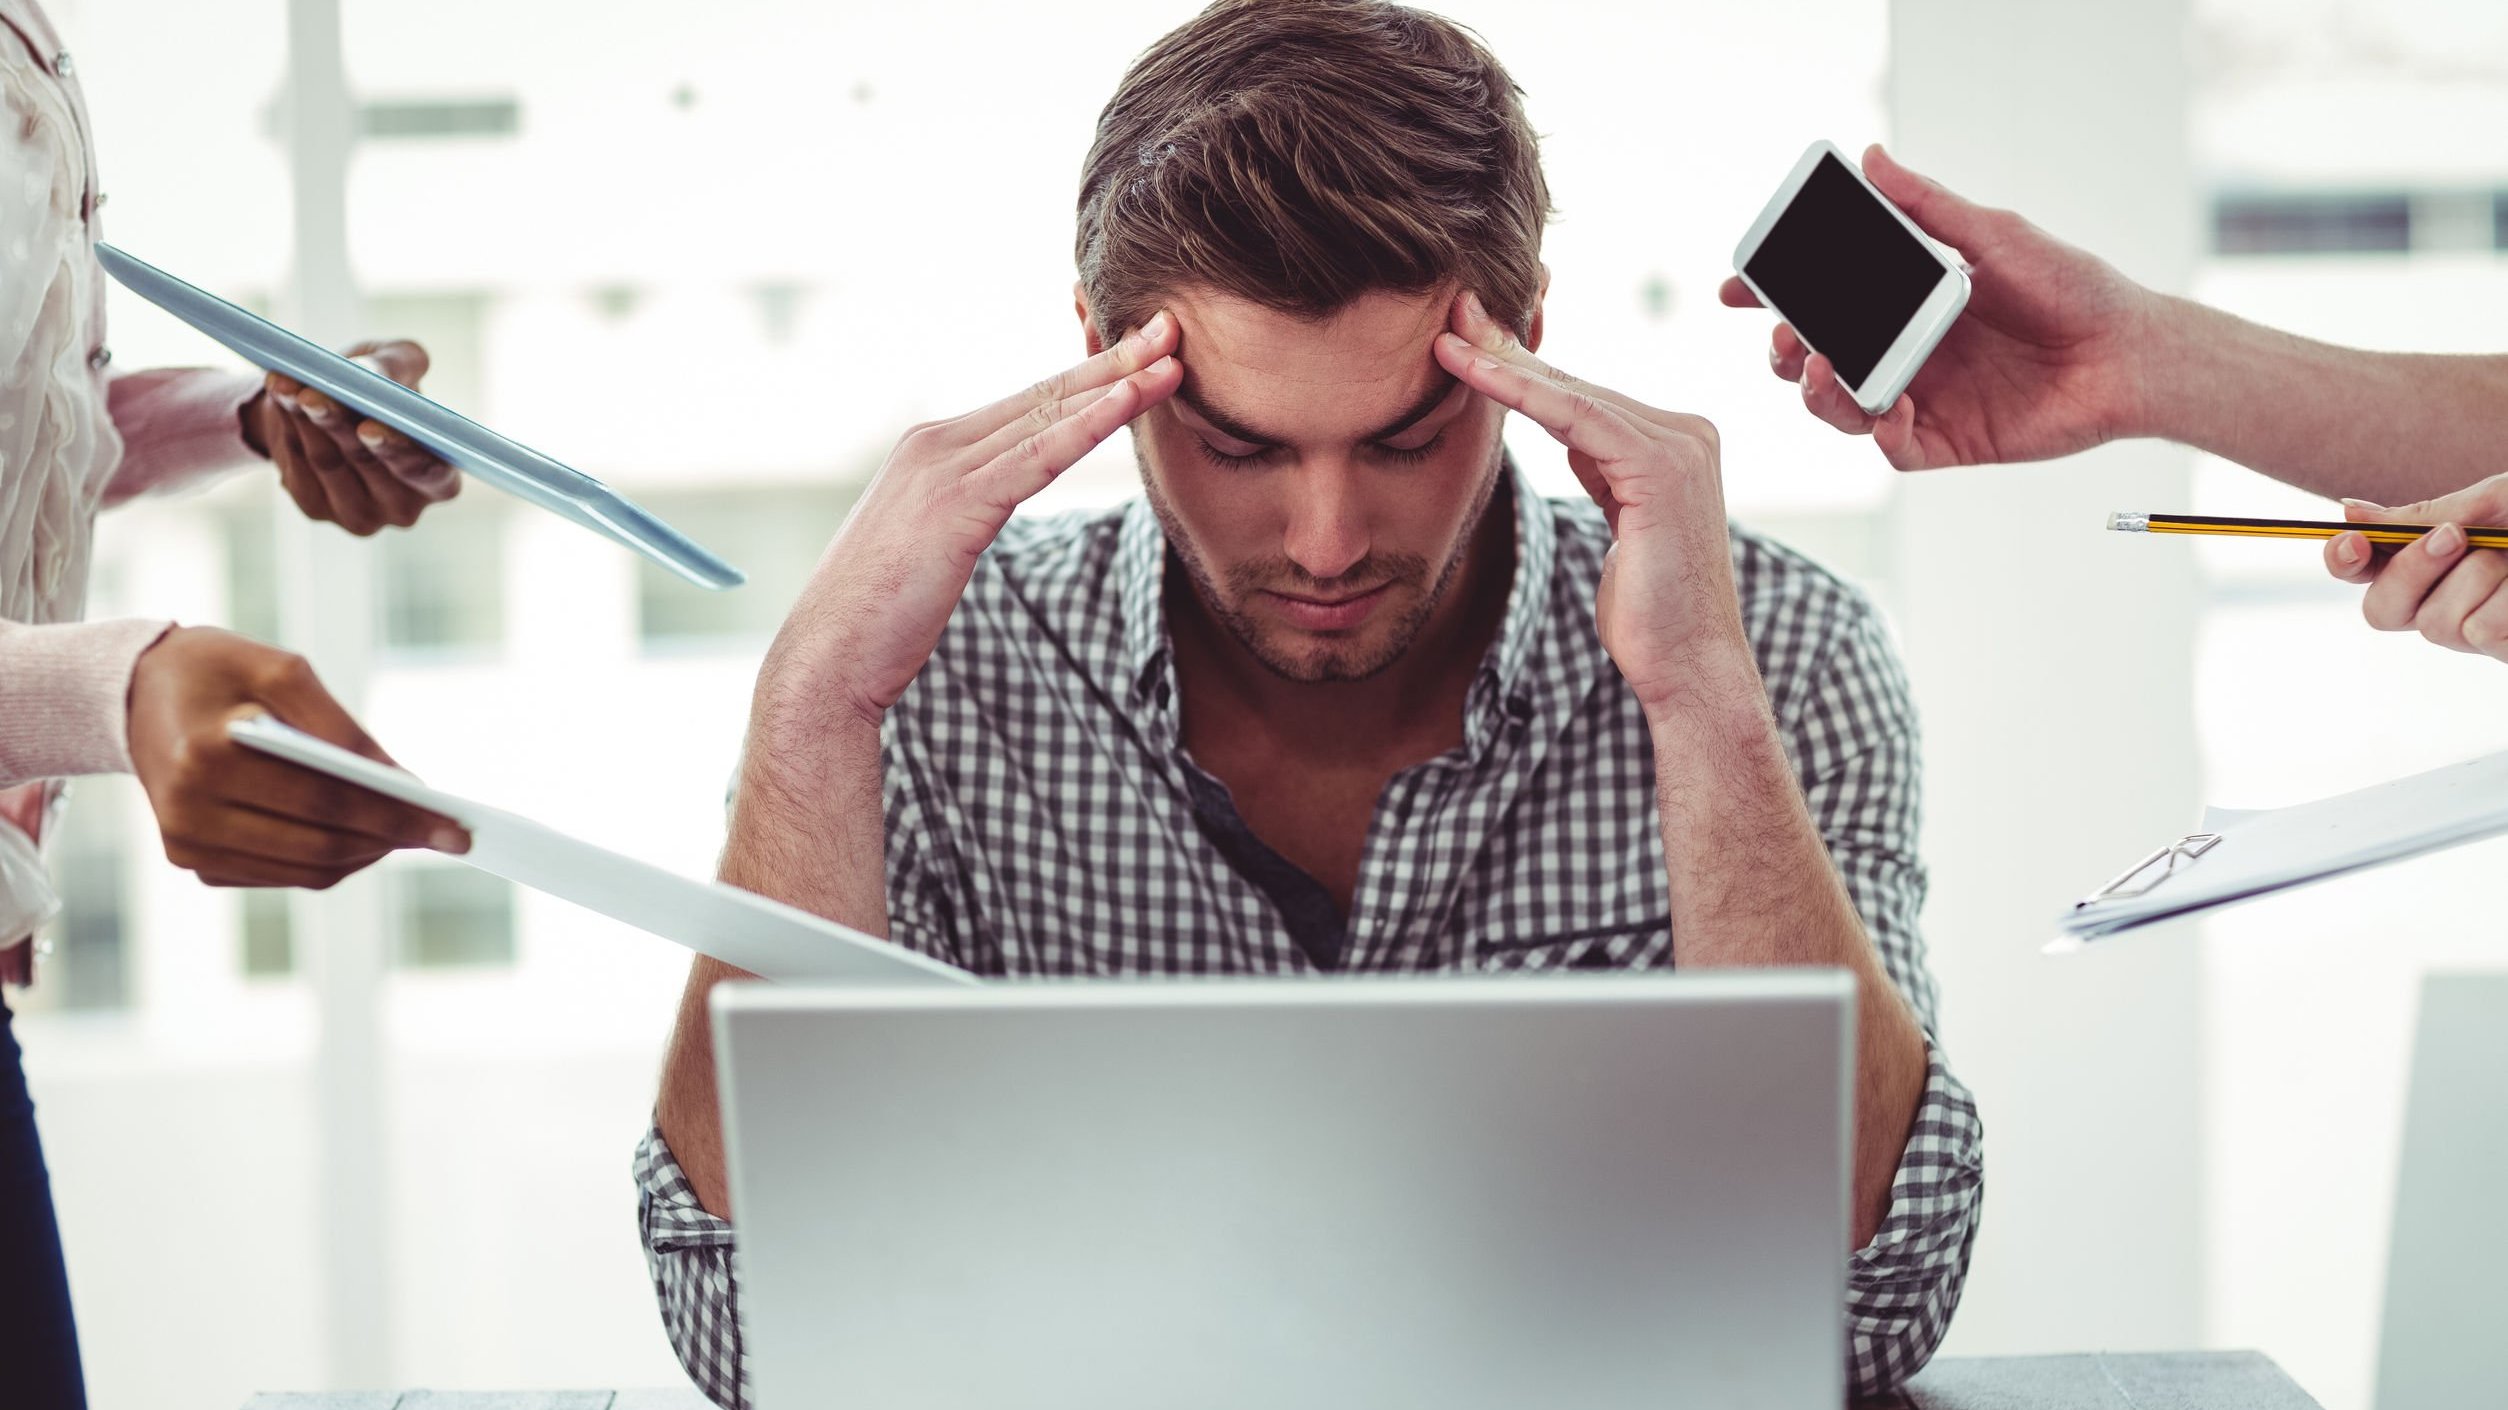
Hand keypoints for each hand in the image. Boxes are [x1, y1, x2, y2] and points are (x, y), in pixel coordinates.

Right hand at [128, 626, 468, 887]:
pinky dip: (329, 858)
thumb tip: (401, 783)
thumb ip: (341, 728)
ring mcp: (186, 844)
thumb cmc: (216, 670)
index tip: (456, 827)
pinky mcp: (192, 860)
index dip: (396, 817)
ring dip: (366, 853)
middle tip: (448, 833)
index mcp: (207, 757)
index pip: (324, 804)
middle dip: (391, 839)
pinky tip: (362, 833)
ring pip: (304, 870)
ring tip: (412, 830)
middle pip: (318, 846)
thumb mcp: (281, 670)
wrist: (134, 692)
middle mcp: (189, 812)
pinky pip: (280, 872)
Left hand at [244, 340, 458, 534]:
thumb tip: (369, 374)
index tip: (369, 426)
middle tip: (311, 395)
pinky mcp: (316, 509)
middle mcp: (404, 507)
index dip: (400, 450)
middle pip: (368, 463)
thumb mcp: (398, 364)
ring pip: (327, 461)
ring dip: (303, 418)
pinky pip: (298, 466)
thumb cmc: (381, 388)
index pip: (427, 473)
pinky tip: (280, 399)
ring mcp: (360, 514)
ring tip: (286, 384)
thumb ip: (398, 363)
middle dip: (337, 424)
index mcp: (440, 478)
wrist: (332, 409)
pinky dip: (287, 427)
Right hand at [761, 314, 1181, 726]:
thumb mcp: (927, 546)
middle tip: (1170, 329)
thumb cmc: (878, 614)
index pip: (1025, 404)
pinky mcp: (956, 507)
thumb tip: (990, 508)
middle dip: (1112, 361)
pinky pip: (1037, 459)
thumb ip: (962, 511)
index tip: (1138, 353)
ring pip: (1047, 417)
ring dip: (1116, 385)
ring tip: (1170, 359)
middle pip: (1042, 396)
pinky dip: (1088, 427)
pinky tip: (1128, 405)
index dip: (1086, 376)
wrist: (828, 656)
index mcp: (930, 449)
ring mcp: (943, 471)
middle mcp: (934, 443)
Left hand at [1434, 291, 1742, 712]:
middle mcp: (1686, 433)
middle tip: (1452, 313)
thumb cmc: (1648, 613)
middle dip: (1509, 350)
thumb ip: (1607, 474)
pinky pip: (1576, 417)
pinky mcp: (1662, 466)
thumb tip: (1576, 441)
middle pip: (1577, 385)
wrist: (1687, 667)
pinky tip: (1477, 373)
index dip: (1524, 369)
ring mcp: (1680, 445)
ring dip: (1504, 364)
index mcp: (1677, 444)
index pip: (1586, 397)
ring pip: (1572, 394)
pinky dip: (1522, 393)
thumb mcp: (1622, 525)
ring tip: (1448, 337)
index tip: (1470, 342)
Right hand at [1719, 144, 2159, 471]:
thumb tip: (1873, 159)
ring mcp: (1923, 399)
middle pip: (1816, 359)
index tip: (1738, 288)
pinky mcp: (1947, 441)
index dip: (1773, 298)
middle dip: (1783, 351)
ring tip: (1818, 368)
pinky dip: (1879, 429)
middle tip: (1781, 337)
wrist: (2128, 352)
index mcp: (1906, 303)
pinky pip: (1892, 446)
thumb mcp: (1993, 235)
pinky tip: (1889, 408)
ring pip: (1841, 407)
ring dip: (1817, 392)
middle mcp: (1906, 352)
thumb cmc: (2072, 287)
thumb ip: (1928, 206)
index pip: (1824, 302)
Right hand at [2325, 474, 2507, 662]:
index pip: (2360, 570)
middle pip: (2381, 611)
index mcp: (2426, 561)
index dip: (2343, 560)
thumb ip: (2421, 516)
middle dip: (2410, 571)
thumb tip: (2348, 511)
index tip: (2353, 542)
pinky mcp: (2501, 651)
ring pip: (2436, 624)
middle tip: (2455, 536)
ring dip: (2481, 579)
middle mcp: (2439, 601)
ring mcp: (2470, 634)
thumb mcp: (2487, 502)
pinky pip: (2482, 632)